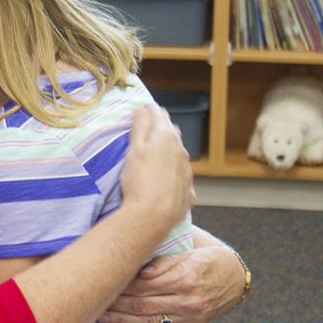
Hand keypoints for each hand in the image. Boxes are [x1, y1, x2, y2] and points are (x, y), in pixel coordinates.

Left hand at [99, 245, 244, 322]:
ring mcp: (187, 317)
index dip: (121, 283)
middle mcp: (185, 300)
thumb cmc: (207, 261)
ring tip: (99, 318)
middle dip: (115, 303)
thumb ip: (164, 262)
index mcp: (184, 278)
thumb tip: (140, 270)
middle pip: (141, 303)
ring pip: (147, 320)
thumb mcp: (189, 254)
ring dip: (121, 321)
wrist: (235, 278)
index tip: (103, 281)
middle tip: (93, 300)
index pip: (143, 283)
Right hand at [120, 105, 194, 233]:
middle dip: (162, 128)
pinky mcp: (188, 192)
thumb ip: (140, 126)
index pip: (160, 115)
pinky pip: (181, 177)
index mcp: (167, 137)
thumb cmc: (139, 180)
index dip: (150, 110)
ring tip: (159, 153)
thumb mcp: (135, 149)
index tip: (144, 108)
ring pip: (179, 155)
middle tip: (150, 128)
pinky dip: (174, 174)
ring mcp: (187, 172)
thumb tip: (143, 107)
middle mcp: (182, 151)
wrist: (152, 216)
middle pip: (172, 134)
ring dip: (170, 151)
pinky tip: (167, 180)